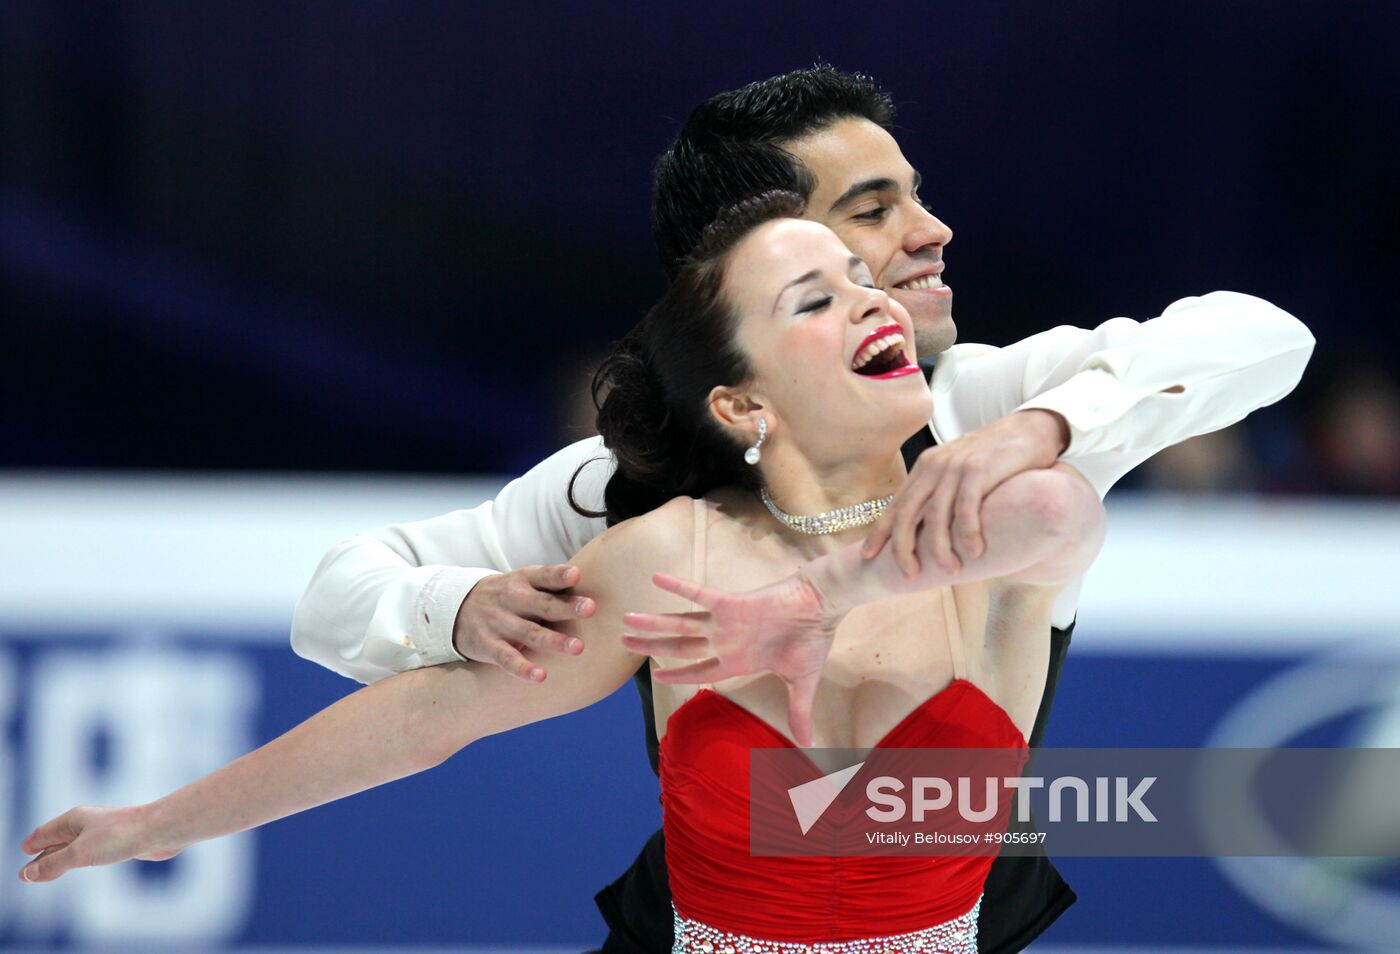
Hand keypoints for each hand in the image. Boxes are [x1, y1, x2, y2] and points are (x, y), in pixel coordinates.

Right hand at [19, 805, 178, 883]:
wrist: (160, 830)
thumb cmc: (121, 836)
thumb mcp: (80, 853)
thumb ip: (53, 865)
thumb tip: (26, 874)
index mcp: (74, 819)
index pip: (44, 833)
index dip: (32, 845)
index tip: (23, 853)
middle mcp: (87, 823)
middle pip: (57, 841)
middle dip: (43, 856)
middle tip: (27, 873)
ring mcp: (102, 832)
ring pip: (74, 847)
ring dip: (60, 859)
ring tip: (49, 872)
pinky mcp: (117, 841)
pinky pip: (91, 851)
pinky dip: (79, 860)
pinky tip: (83, 862)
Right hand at [454, 564, 594, 682]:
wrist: (456, 608)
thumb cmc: (506, 595)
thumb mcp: (523, 582)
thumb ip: (553, 585)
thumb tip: (597, 582)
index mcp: (524, 580)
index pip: (544, 576)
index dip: (560, 575)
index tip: (577, 575)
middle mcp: (512, 599)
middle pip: (543, 604)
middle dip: (566, 607)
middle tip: (591, 608)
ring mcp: (499, 623)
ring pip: (530, 633)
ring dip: (554, 641)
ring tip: (578, 648)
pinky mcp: (488, 645)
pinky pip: (508, 659)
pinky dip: (523, 668)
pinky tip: (541, 676)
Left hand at [620, 571, 839, 746]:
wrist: (823, 606)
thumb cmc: (812, 639)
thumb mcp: (802, 682)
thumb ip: (798, 711)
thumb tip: (808, 744)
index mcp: (738, 661)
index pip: (699, 670)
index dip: (676, 674)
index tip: (655, 676)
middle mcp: (725, 641)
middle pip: (680, 646)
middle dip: (652, 646)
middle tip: (624, 644)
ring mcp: (724, 622)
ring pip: (681, 623)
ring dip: (654, 623)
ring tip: (627, 620)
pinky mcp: (731, 603)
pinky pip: (699, 594)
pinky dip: (678, 587)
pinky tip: (655, 579)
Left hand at [861, 409, 1069, 577]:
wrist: (1029, 430)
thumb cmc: (995, 459)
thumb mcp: (959, 474)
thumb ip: (942, 495)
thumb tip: (928, 532)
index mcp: (925, 468)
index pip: (897, 504)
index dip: (880, 532)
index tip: (867, 556)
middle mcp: (935, 466)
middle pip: (908, 513)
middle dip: (903, 548)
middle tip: (911, 574)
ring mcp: (956, 467)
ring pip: (936, 515)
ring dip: (940, 548)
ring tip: (950, 569)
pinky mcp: (979, 470)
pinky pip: (966, 508)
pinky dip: (967, 533)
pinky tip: (973, 551)